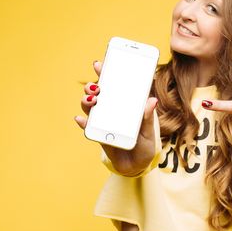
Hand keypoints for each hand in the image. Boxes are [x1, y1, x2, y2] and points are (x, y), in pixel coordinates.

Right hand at [74, 60, 158, 174]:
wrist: (136, 167)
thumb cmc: (145, 145)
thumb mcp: (148, 131)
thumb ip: (148, 118)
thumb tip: (152, 100)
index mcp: (125, 104)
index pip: (114, 84)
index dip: (106, 72)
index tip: (100, 63)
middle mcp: (112, 109)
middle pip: (98, 93)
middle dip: (93, 86)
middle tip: (97, 87)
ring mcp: (103, 121)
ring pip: (90, 107)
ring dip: (87, 101)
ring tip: (92, 101)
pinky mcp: (98, 134)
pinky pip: (87, 126)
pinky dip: (82, 122)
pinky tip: (80, 119)